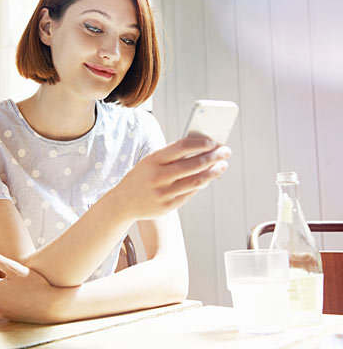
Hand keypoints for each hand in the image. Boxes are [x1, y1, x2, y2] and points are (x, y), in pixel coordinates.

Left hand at [0, 252, 56, 322]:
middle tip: (15, 273)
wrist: (48, 304)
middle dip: (0, 278)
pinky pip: (5, 304)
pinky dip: (10, 298)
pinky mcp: (9, 317)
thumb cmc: (33, 284)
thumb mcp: (15, 268)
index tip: (6, 265)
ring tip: (20, 283)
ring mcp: (1, 311)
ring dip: (5, 288)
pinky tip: (23, 293)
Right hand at [115, 136, 230, 220]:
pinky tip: (208, 178)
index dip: (200, 143)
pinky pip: (190, 193)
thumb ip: (171, 155)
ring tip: (222, 165)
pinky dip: (202, 184)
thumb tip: (200, 148)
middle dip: (213, 156)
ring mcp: (163, 193)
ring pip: (196, 181)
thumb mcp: (150, 161)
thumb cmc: (141, 176)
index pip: (181, 147)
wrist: (123, 202)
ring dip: (213, 172)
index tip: (213, 141)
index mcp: (153, 160)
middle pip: (193, 164)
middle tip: (225, 151)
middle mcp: (158, 176)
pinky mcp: (168, 206)